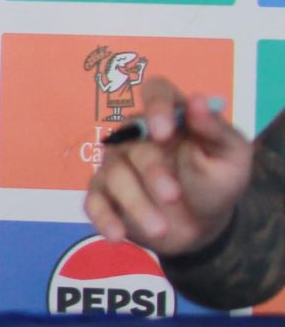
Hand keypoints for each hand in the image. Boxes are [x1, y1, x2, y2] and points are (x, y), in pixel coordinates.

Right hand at [85, 78, 251, 256]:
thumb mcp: (232, 156)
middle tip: (174, 197)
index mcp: (171, 116)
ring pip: (113, 176)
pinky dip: (104, 218)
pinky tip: (117, 235)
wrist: (204, 224)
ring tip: (161, 230)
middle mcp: (136, 135)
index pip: (156, 91)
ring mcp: (116, 165)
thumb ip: (215, 129)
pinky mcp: (103, 194)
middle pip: (132, 142)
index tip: (164, 133)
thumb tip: (198, 100)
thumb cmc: (218, 181)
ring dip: (136, 203)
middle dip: (152, 172)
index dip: (156, 106)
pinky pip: (93, 202)